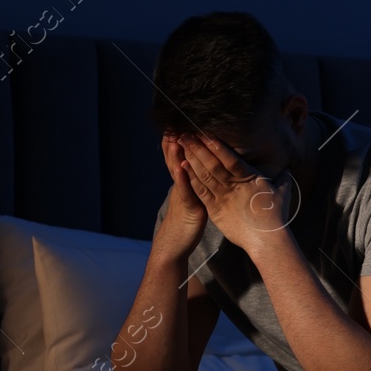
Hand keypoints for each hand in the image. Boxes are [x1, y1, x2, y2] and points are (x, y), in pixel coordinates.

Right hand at [153, 134, 208, 266]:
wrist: (173, 247)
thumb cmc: (185, 226)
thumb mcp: (192, 202)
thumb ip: (194, 188)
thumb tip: (197, 175)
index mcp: (184, 184)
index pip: (180, 159)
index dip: (179, 143)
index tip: (180, 125)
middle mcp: (182, 187)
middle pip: (177, 160)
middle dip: (176, 142)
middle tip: (174, 123)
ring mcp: (183, 196)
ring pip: (179, 172)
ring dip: (176, 154)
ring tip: (175, 137)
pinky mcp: (189, 208)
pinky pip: (185, 191)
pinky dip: (182, 178)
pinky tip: (182, 167)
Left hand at [176, 133, 293, 258]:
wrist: (267, 240)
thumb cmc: (277, 217)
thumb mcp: (283, 194)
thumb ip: (282, 179)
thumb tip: (286, 170)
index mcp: (250, 179)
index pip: (231, 159)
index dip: (217, 146)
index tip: (206, 133)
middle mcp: (234, 186)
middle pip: (213, 164)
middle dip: (198, 148)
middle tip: (185, 133)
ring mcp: (223, 198)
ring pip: (204, 175)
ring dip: (191, 159)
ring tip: (181, 145)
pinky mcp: (215, 210)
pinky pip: (200, 192)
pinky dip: (190, 179)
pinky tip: (182, 167)